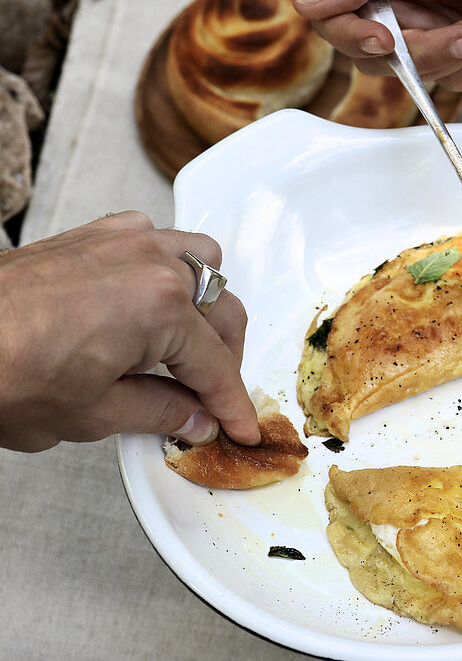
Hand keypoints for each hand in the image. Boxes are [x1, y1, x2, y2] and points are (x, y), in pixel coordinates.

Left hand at [0, 211, 259, 451]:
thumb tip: (192, 418)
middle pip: (221, 308)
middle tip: (214, 398)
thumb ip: (159, 412)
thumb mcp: (93, 413)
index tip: (238, 425)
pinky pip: (157, 240)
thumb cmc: (0, 370)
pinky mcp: (94, 234)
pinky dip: (169, 271)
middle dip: (226, 357)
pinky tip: (154, 305)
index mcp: (160, 307)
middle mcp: (149, 262)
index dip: (231, 405)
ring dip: (208, 303)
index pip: (216, 365)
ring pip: (200, 261)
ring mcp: (122, 239)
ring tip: (194, 346)